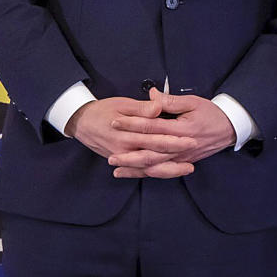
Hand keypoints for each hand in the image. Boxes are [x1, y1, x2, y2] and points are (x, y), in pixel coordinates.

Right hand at [65, 94, 195, 177]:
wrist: (81, 122)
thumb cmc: (103, 110)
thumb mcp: (122, 104)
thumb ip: (142, 108)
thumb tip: (158, 107)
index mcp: (126, 134)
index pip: (155, 138)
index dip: (174, 140)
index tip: (192, 138)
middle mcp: (124, 149)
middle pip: (155, 156)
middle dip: (176, 155)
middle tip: (195, 153)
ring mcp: (123, 158)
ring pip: (149, 168)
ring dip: (169, 169)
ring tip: (189, 168)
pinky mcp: (123, 161)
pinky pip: (141, 171)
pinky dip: (156, 172)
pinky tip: (171, 172)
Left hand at [105, 88, 236, 177]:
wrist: (231, 128)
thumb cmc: (212, 113)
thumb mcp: (194, 102)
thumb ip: (171, 101)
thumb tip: (151, 95)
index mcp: (183, 129)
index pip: (152, 127)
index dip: (132, 124)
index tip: (114, 122)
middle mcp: (182, 146)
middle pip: (151, 152)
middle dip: (129, 154)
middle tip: (110, 153)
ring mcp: (183, 157)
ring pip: (155, 166)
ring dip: (135, 167)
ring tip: (116, 167)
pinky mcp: (183, 162)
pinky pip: (162, 171)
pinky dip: (146, 173)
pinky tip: (132, 173)